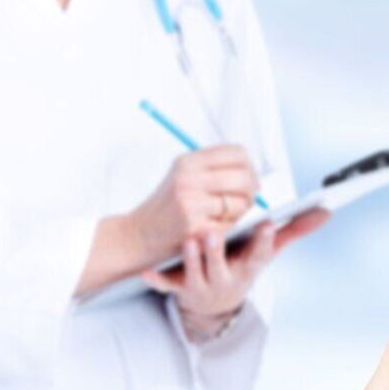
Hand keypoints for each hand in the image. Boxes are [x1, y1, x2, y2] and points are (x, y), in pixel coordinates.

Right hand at [128, 144, 261, 263]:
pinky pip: (230, 224)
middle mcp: (188, 178)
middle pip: (243, 177)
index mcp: (188, 161)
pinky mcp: (193, 226)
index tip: (250, 180)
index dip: (250, 167)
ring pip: (241, 202)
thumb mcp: (183, 177)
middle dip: (252, 191)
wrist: (136, 236)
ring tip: (226, 215)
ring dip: (240, 211)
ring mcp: (190, 202)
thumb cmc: (166, 208)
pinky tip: (214, 227)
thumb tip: (251, 171)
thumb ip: (212, 169)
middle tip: (247, 200)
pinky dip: (228, 228)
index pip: (237, 153)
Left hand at [141, 209, 329, 338]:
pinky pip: (166, 285)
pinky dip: (157, 280)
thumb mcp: (267, 252)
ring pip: (195, 274)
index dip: (262, 241)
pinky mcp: (179, 287)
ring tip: (189, 240)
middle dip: (218, 253)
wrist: (212, 301)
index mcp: (248, 266)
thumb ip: (293, 230)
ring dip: (192, 260)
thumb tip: (326, 211)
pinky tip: (147, 271)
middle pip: (222, 266)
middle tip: (214, 235)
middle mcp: (225, 278)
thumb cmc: (241, 265)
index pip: (259, 254)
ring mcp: (201, 285)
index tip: (265, 224)